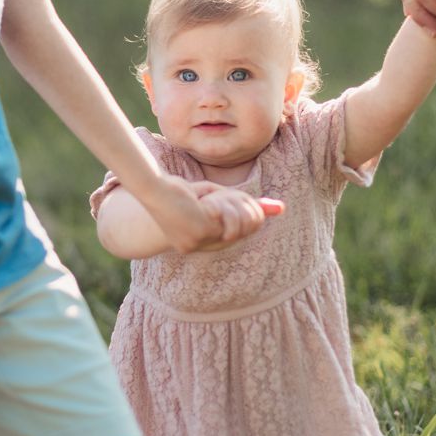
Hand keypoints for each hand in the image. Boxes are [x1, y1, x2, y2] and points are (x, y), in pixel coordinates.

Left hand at [142, 178, 280, 253]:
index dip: (248, 209)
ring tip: (207, 201)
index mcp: (206, 242)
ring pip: (240, 219)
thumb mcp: (220, 198)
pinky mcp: (201, 233)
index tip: (234, 200)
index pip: (248, 226)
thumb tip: (281, 208)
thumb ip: (247, 205)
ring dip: (229, 202)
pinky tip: (201, 203)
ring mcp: (201, 243)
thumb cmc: (181, 191)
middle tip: (217, 198)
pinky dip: (219, 202)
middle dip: (239, 203)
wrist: (154, 188)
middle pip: (248, 224)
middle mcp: (202, 247)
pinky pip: (229, 214)